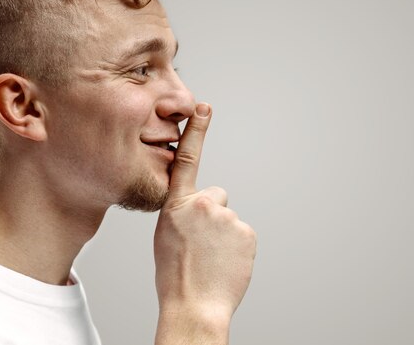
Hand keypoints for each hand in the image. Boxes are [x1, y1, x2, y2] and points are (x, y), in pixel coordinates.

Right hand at [153, 103, 256, 342]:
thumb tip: (199, 209)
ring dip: (224, 234)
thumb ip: (181, 212)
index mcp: (177, 205)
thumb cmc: (175, 274)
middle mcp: (204, 205)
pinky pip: (243, 234)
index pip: (186, 159)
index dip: (197, 131)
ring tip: (211, 258)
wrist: (194, 306)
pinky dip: (236, 246)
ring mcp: (228, 218)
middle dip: (212, 215)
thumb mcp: (166, 234)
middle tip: (202, 243)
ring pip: (229, 219)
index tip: (205, 107)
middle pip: (216, 197)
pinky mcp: (247, 233)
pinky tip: (225, 262)